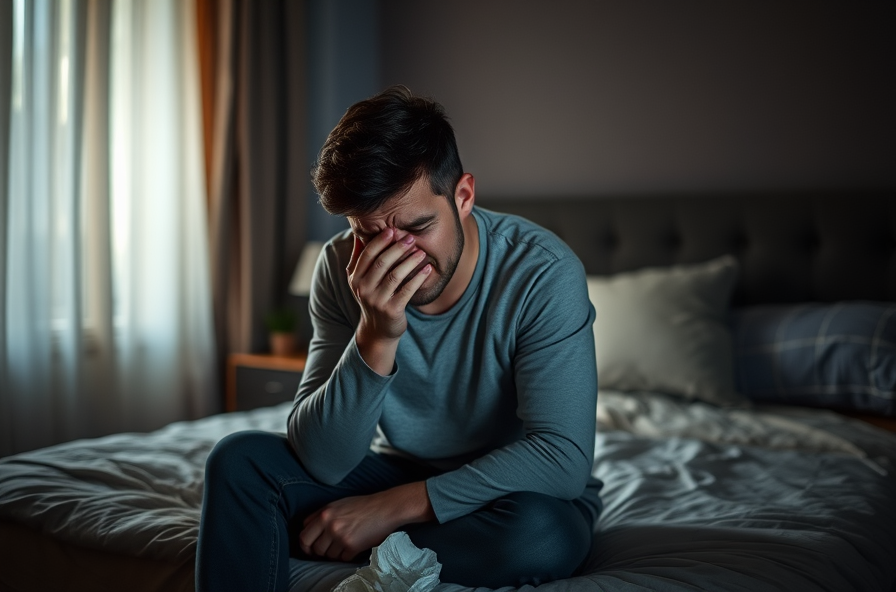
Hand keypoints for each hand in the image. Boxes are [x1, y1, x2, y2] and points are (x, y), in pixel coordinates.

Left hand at [298, 482, 434, 561]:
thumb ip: (321, 515)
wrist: (385, 508)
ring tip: (345, 543)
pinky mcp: (352, 546)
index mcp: (324, 514)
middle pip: (314, 548)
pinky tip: (353, 546)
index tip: (311, 547)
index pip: (304, 535)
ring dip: (335, 553)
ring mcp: (340, 536)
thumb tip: (309, 530)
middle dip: (319, 551)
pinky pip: (342, 559)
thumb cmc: (363, 505)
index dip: (306, 543)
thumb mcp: (338, 504)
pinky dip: (346, 555)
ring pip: (328, 555)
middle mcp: (330, 525)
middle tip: (327, 549)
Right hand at [347, 229, 431, 373]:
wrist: (378, 330)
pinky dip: (418, 278)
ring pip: (395, 276)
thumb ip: (358, 259)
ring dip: (410, 261)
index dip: (380, 241)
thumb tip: (358, 234)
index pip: (367, 255)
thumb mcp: (360, 281)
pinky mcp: (392, 310)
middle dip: (397, 248)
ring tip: (421, 252)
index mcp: (355, 278)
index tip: (393, 230)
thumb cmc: (372, 298)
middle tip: (411, 238)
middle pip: (381, 263)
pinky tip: (427, 269)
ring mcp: (378, 301)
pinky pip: (407, 290)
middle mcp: (364, 289)